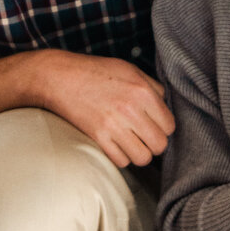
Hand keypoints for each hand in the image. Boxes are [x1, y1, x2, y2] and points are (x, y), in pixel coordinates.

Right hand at [0, 48, 174, 168]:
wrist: (60, 77)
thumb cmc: (95, 72)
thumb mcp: (130, 70)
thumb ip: (152, 87)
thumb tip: (165, 106)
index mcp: (143, 92)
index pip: (169, 126)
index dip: (163, 128)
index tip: (153, 125)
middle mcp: (131, 110)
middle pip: (160, 145)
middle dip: (153, 143)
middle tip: (143, 137)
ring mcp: (114, 126)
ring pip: (142, 158)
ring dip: (138, 153)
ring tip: (130, 143)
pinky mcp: (97, 137)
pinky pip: (121, 161)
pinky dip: (120, 157)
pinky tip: (115, 145)